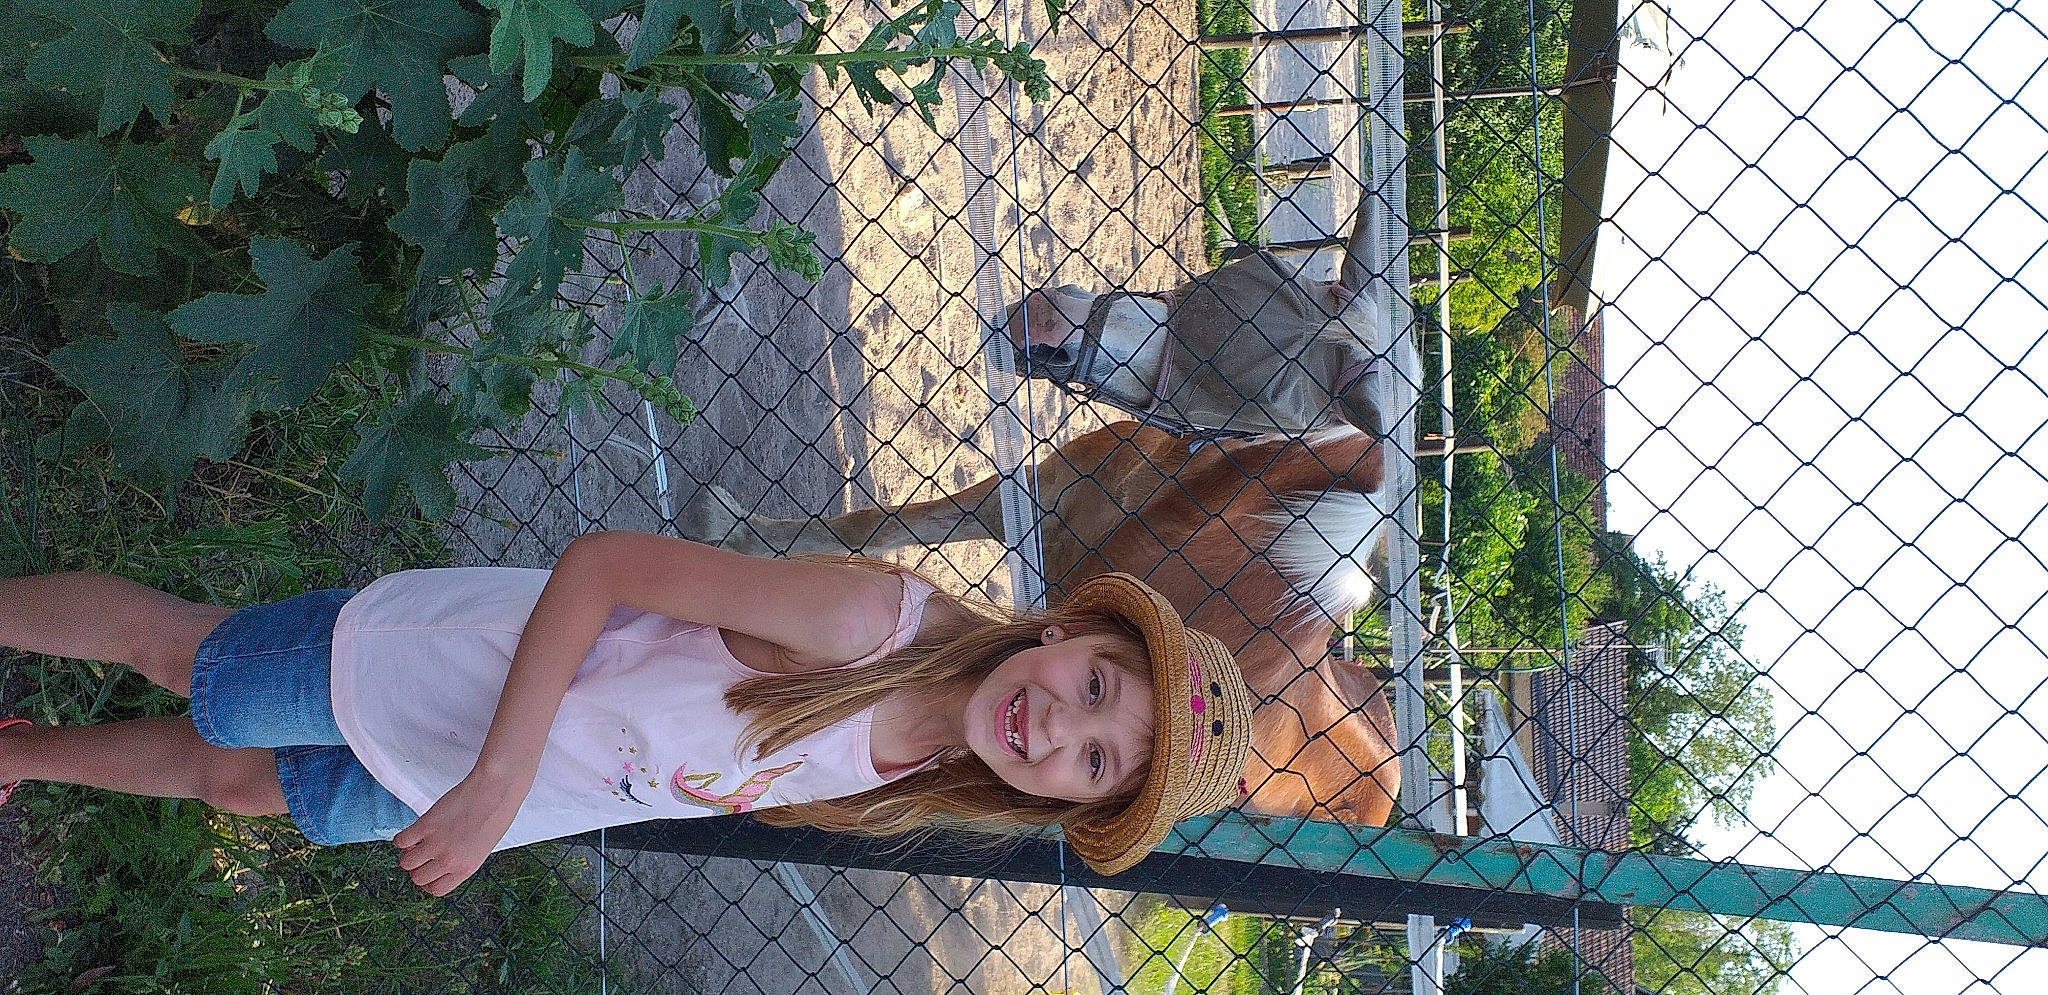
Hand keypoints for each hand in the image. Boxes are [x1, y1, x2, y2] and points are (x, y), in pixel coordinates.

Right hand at [391, 773, 524, 896]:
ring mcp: (436, 844)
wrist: (495, 789)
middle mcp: (449, 861)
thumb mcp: (483, 847)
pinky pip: (400, 841)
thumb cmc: (496, 813)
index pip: (436, 889)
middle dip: (417, 868)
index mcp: (466, 869)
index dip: (429, 881)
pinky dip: (402, 838)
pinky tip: (414, 831)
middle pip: (418, 878)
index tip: (427, 871)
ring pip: (405, 862)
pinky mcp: (425, 825)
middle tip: (421, 853)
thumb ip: (462, 859)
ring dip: (407, 853)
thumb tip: (440, 863)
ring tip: (417, 842)